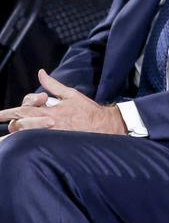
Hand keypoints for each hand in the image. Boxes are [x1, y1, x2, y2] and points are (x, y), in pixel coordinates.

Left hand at [0, 70, 125, 134]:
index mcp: (50, 110)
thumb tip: (41, 73)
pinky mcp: (56, 144)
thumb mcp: (70, 94)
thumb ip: (52, 84)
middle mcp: (48, 124)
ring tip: (5, 141)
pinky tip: (19, 149)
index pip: (23, 110)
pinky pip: (35, 145)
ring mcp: (51, 136)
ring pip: (26, 137)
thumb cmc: (88, 110)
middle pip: (21, 125)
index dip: (7, 113)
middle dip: (13, 125)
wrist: (105, 126)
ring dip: (15, 137)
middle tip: (10, 126)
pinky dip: (26, 145)